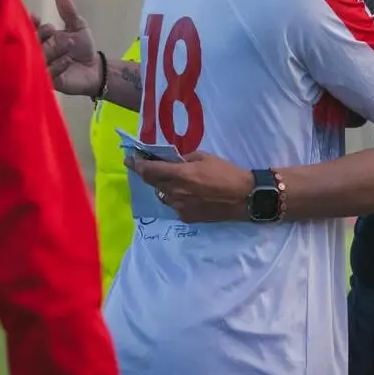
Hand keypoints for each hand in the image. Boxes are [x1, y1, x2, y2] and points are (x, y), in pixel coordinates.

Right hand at [33, 0, 100, 97]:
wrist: (95, 70)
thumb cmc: (83, 48)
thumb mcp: (78, 26)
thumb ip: (68, 11)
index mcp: (43, 38)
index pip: (31, 29)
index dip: (31, 24)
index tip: (35, 17)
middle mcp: (39, 52)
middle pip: (32, 43)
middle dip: (40, 36)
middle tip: (51, 31)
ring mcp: (43, 67)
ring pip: (39, 58)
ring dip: (52, 49)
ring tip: (67, 42)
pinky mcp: (50, 82)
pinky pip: (48, 74)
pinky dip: (57, 65)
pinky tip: (67, 59)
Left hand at [126, 151, 254, 222]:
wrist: (243, 197)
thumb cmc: (226, 173)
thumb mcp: (205, 157)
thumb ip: (184, 158)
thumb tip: (173, 161)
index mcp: (180, 175)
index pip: (150, 170)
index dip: (137, 164)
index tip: (130, 159)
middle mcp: (175, 192)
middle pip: (152, 183)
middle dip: (147, 173)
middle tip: (145, 166)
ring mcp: (179, 207)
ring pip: (162, 195)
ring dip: (163, 187)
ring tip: (175, 181)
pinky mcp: (186, 218)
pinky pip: (174, 205)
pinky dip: (176, 197)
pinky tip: (188, 194)